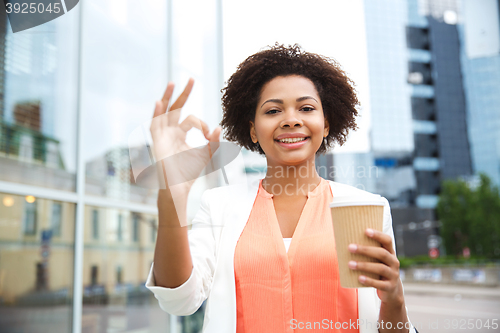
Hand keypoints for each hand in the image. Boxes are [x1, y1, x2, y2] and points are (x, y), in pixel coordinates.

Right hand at [150, 78, 221, 197]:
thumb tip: (218, 127)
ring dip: (167, 97)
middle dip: (183, 93)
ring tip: (173, 83)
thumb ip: (214, 142)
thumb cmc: (190, 173)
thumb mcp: (207, 155)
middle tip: (192, 79)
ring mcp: (162, 136)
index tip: (209, 134)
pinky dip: (156, 114)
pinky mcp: (156, 143)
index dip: (202, 123)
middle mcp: (169, 132)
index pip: (191, 119)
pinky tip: (159, 102)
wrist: (179, 188)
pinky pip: (154, 126)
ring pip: (163, 112)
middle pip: (175, 108)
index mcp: (179, 134)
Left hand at [347, 228, 403, 306]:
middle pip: (382, 253)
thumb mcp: (374, 261)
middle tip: (350, 247)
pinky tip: (359, 278)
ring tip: (350, 264)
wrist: (391, 291)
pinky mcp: (390, 287)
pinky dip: (369, 280)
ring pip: (380, 268)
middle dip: (365, 250)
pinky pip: (379, 283)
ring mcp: (393, 275)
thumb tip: (337, 246)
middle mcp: (394, 262)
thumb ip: (362, 253)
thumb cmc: (376, 270)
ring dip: (364, 265)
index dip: (378, 235)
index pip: (387, 240)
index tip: (365, 231)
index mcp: (390, 252)